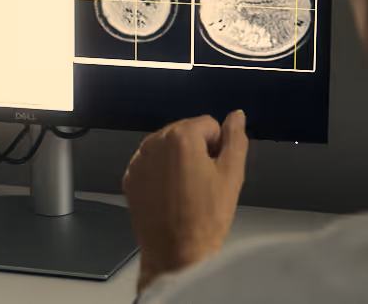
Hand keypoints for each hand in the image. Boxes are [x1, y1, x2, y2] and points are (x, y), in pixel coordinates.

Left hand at [122, 111, 247, 293]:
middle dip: (196, 150)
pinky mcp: (130, 177)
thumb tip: (237, 114)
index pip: (208, 124)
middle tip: (203, 182)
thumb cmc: (208, 216)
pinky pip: (150, 163)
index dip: (217, 146)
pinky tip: (169, 195)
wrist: (175, 254)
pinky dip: (161, 172)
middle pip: (185, 132)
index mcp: (180, 136)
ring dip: (178, 160)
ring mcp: (138, 160)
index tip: (216, 171)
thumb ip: (235, 139)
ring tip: (187, 190)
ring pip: (167, 147)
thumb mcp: (231, 175)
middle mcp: (153, 142)